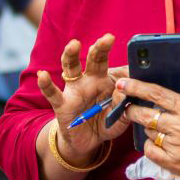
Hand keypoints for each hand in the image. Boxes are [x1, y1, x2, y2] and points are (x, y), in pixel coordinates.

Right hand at [35, 35, 123, 166]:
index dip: (127, 65)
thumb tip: (124, 93)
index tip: (136, 58)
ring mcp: (74, 90)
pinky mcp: (62, 104)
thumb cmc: (106, 123)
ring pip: (71, 68)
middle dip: (100, 47)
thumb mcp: (121, 117)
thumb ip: (124, 106)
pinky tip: (43, 75)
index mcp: (106, 80)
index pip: (117, 67)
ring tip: (74, 44)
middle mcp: (89, 80)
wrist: (87, 141)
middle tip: (108, 38)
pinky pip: (52, 93)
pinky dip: (46, 84)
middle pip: (94, 59)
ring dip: (71, 55)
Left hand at [115, 43, 179, 179]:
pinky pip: (152, 153)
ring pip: (149, 134)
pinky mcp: (178, 164)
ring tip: (152, 122)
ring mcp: (179, 148)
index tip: (122, 83)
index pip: (157, 94)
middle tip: (130, 104)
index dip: (136, 87)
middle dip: (134, 109)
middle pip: (146, 115)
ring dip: (146, 127)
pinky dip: (150, 146)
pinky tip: (157, 140)